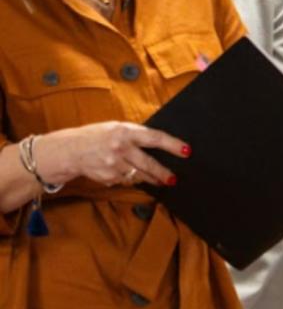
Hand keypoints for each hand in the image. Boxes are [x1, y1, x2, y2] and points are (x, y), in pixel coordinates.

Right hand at [35, 121, 187, 187]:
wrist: (69, 150)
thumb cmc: (96, 136)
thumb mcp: (116, 128)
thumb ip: (135, 135)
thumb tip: (160, 144)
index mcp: (125, 132)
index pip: (155, 138)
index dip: (173, 145)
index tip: (187, 151)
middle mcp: (120, 148)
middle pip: (149, 164)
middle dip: (164, 173)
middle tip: (173, 178)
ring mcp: (113, 165)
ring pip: (139, 176)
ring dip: (151, 179)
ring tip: (160, 180)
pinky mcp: (108, 177)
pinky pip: (126, 181)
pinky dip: (130, 179)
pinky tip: (128, 175)